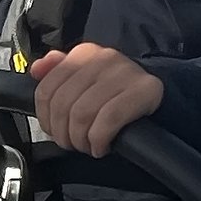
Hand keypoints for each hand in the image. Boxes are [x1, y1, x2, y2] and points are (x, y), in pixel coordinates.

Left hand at [29, 45, 164, 158]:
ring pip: (82, 114)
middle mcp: (103, 57)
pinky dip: (99, 140)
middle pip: (63, 105)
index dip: (46, 118)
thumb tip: (36, 70)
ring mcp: (125, 72)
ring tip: (88, 146)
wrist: (164, 98)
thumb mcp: (86, 82)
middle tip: (73, 144)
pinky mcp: (144, 90)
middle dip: (64, 133)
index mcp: (84, 53)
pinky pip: (108, 120)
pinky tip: (102, 146)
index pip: (46, 89)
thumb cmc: (118, 96)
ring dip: (81, 140)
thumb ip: (58, 73)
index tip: (56, 131)